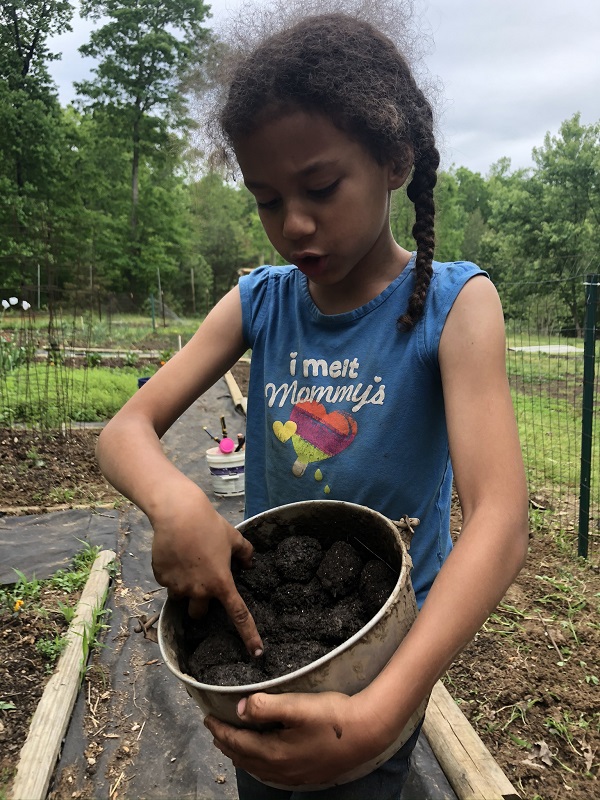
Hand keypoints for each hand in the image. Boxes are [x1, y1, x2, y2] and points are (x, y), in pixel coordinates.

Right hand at [150, 486, 262, 655]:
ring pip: (181, 597)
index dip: (249, 635)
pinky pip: (167, 583)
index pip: (239, 615)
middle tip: (200, 584)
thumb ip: (245, 553)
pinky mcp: (161, 578)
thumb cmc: (209, 525)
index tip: (257, 653)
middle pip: (199, 614)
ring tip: (185, 563)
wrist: (178, 513)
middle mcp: (199, 591)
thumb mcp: (234, 537)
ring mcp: (178, 586)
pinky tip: (174, 555)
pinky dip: (171, 574)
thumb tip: (248, 563)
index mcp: (221, 583)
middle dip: (200, 604)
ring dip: (184, 588)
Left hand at [204, 691, 385, 786]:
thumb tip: (240, 709)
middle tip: (214, 730)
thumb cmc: (332, 716)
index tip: (208, 718)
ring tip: (232, 744)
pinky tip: (262, 759)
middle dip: (227, 744)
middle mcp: (281, 770)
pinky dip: (258, 764)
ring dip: (240, 756)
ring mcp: (294, 776)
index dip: (221, 730)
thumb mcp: (297, 706)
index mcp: (274, 753)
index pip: (238, 742)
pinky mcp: (307, 776)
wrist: (367, 733)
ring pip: (257, 769)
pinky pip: (272, 774)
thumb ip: (266, 706)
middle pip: (244, 758)